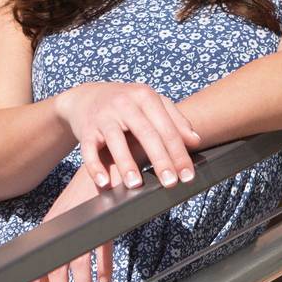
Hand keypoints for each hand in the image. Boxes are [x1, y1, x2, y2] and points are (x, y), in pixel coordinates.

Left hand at [19, 164, 117, 281]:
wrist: (107, 158)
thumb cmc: (87, 192)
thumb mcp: (69, 219)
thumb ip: (58, 250)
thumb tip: (46, 280)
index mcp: (52, 227)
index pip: (37, 261)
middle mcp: (64, 226)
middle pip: (58, 267)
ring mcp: (83, 223)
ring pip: (80, 263)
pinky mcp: (102, 219)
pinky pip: (102, 248)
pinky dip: (104, 265)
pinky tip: (105, 281)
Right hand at [54, 81, 201, 191]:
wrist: (85, 96)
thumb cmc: (125, 103)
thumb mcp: (150, 103)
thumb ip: (174, 120)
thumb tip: (195, 141)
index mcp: (145, 96)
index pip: (166, 128)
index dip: (179, 153)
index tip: (188, 176)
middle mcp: (124, 103)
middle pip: (146, 133)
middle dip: (160, 160)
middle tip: (170, 183)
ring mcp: (103, 116)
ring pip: (116, 140)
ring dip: (126, 163)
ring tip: (135, 185)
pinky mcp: (85, 129)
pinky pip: (89, 149)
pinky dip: (94, 166)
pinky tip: (103, 182)